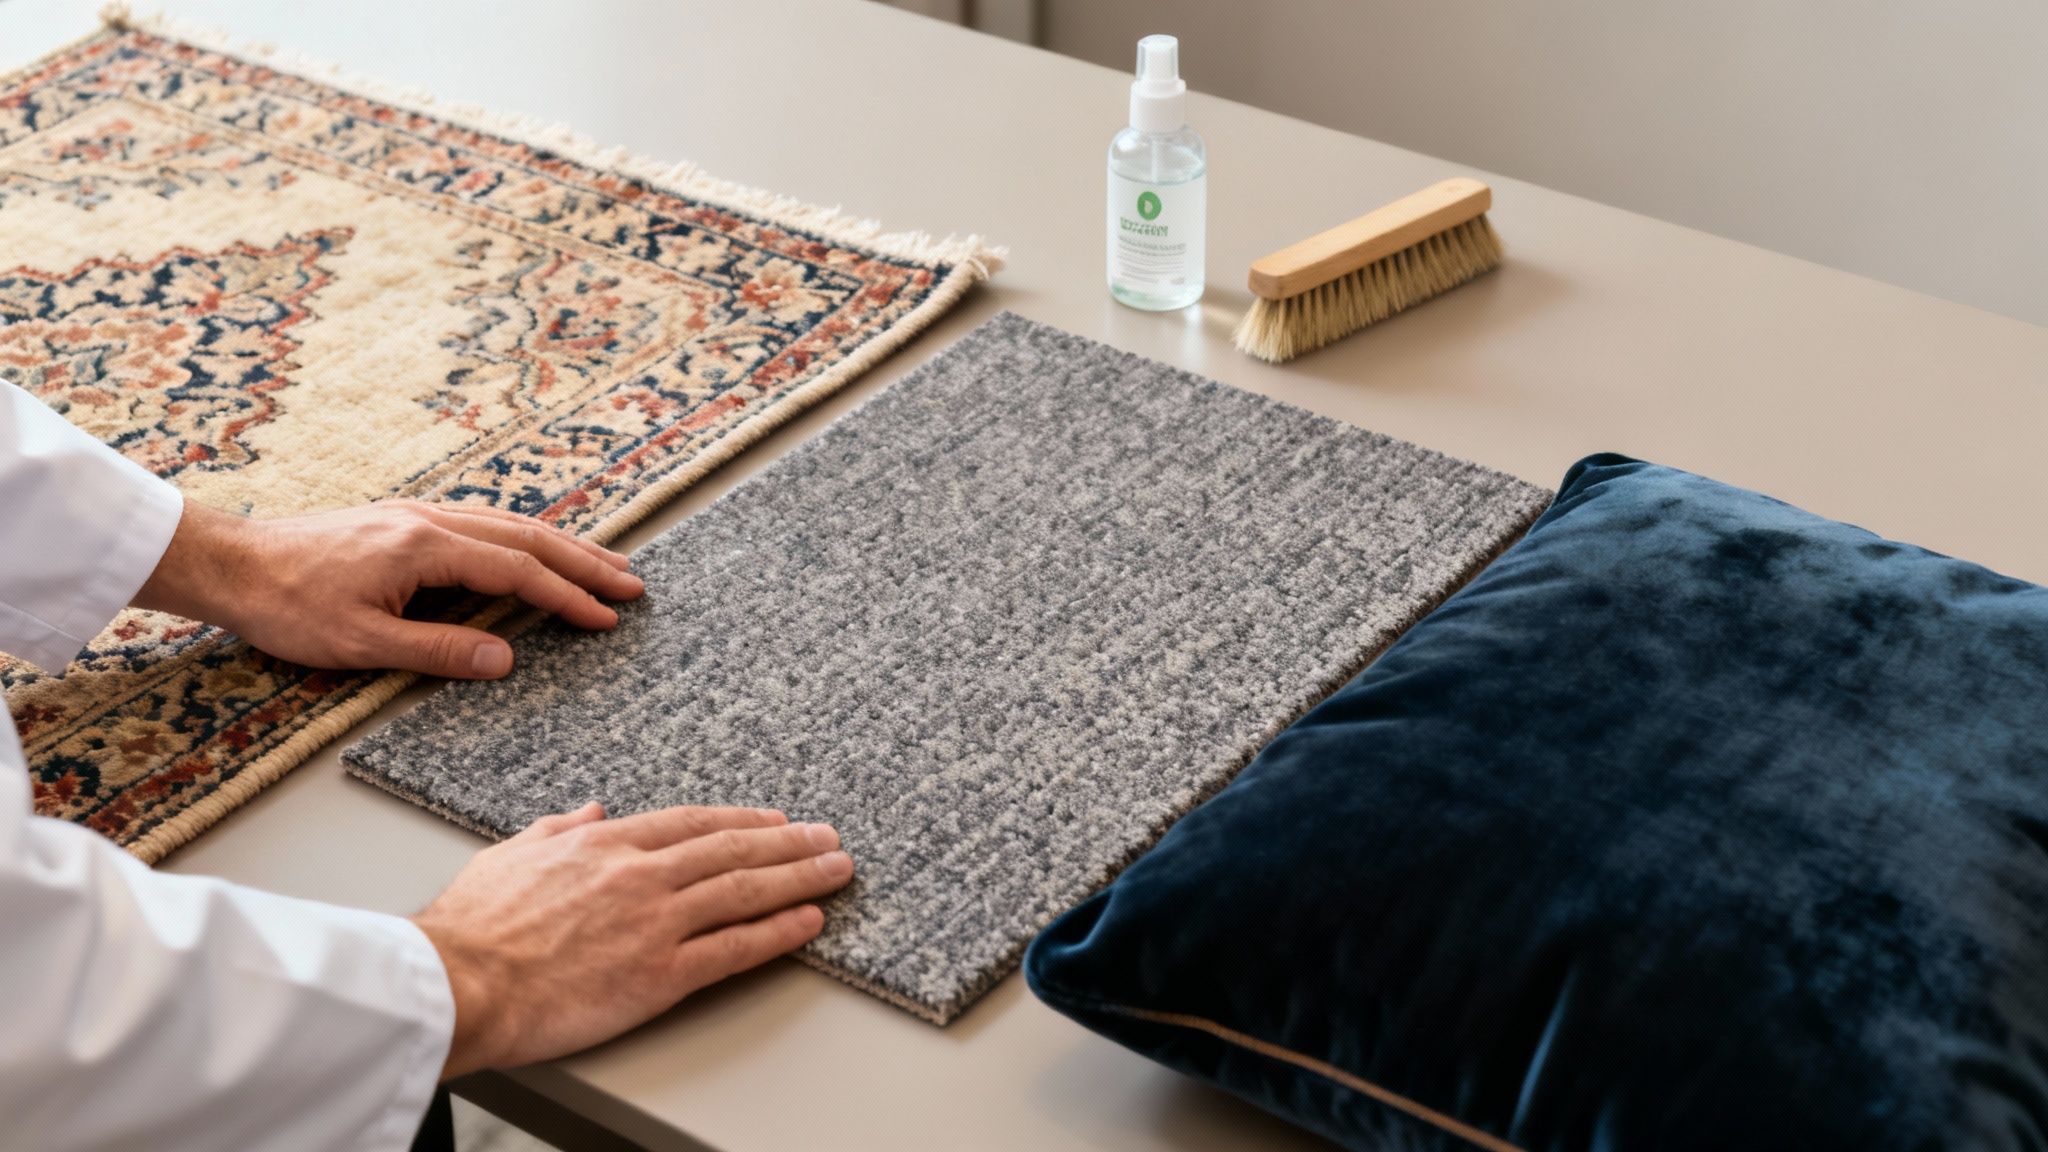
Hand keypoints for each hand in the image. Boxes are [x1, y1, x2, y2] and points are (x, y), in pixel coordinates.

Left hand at [133, 498, 643, 677]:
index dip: (569, 597)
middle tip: (633, 584)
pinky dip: (526, 538)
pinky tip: (536, 549)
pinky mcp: (404, 520)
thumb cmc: (287, 606)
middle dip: (586, 561)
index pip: (519, 572)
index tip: (609, 618)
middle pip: (529, 536)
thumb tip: (507, 657)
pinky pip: (484, 523)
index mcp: (426, 546)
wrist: (231, 563)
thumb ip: (439, 650)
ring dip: (562, 545)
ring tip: (603, 564)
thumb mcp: (362, 642)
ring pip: (509, 524)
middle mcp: (430, 519)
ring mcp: (418, 514)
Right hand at [412, 803, 852, 1077]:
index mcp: (603, 843)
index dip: (741, 819)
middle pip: (733, 848)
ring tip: (837, 868)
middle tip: (828, 837)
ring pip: (746, 890)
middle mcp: (640, 874)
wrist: (458, 982)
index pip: (692, 823)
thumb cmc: (471, 928)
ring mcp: (656, 922)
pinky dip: (779, 931)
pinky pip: (735, 947)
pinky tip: (809, 920)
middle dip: (789, 841)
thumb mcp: (509, 855)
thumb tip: (587, 810)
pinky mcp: (661, 973)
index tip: (774, 818)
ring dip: (800, 876)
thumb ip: (556, 830)